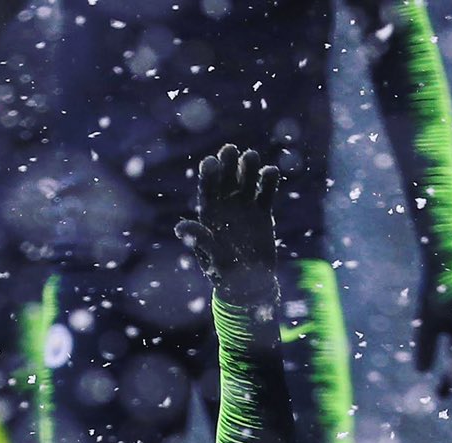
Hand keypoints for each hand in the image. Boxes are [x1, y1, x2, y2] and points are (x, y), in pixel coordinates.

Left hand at [174, 144, 280, 307]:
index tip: (210, 162)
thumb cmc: (223, 272)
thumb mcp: (210, 257)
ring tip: (251, 156)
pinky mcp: (262, 211)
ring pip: (246, 181)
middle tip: (230, 149)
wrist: (248, 283)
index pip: (207, 189)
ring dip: (248, 167)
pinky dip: (269, 182)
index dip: (208, 175)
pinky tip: (271, 172)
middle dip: (227, 164)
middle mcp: (226, 204)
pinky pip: (266, 193)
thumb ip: (200, 239)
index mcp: (209, 212)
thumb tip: (180, 227)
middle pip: (226, 179)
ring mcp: (244, 206)